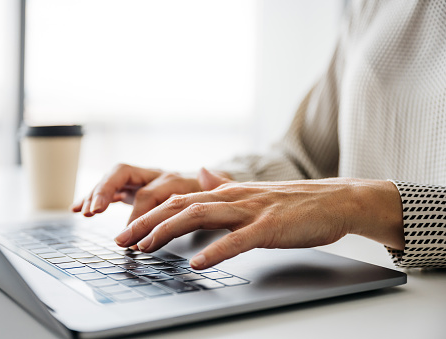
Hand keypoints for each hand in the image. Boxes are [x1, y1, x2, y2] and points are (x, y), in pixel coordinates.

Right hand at [71, 164, 229, 223]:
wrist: (211, 186)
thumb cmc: (214, 194)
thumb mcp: (219, 192)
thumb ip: (214, 183)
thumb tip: (205, 170)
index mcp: (173, 178)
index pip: (149, 193)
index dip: (139, 216)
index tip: (133, 239)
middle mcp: (155, 175)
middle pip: (124, 172)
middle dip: (106, 191)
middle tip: (94, 212)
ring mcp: (143, 180)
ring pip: (114, 178)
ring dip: (96, 192)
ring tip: (83, 211)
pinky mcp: (135, 187)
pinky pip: (111, 189)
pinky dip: (94, 196)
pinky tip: (78, 208)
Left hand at [114, 177, 404, 268]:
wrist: (336, 200)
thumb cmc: (295, 202)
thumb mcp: (252, 192)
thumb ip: (224, 186)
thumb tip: (201, 173)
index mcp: (227, 192)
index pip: (179, 201)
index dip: (149, 215)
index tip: (127, 231)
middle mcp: (233, 197)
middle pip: (180, 207)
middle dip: (146, 223)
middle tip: (121, 241)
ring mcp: (251, 210)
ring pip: (201, 216)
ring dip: (169, 232)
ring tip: (146, 247)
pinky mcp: (270, 227)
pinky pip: (238, 239)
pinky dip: (215, 250)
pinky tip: (197, 263)